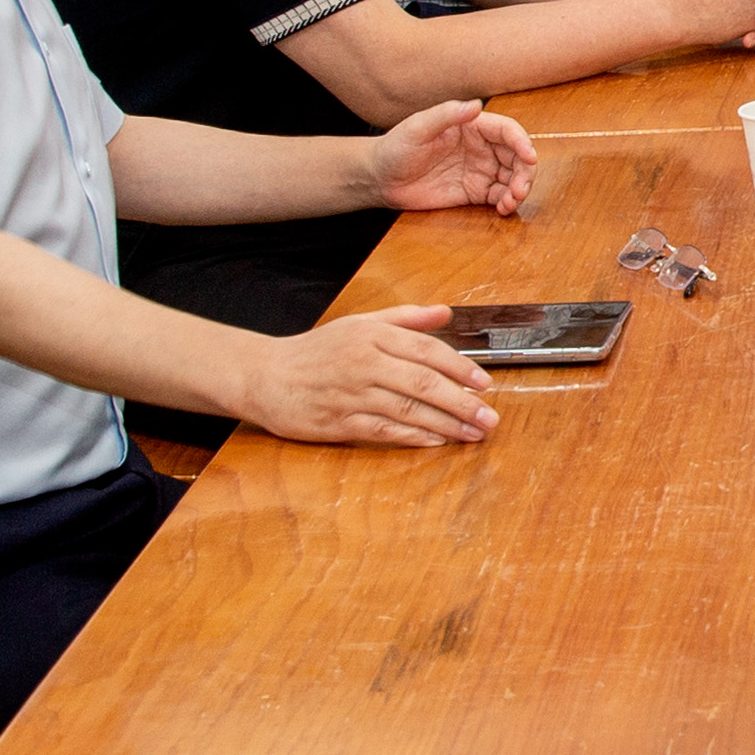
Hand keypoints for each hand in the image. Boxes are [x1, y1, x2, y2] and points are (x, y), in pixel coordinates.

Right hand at [236, 303, 497, 447]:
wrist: (264, 375)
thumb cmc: (316, 351)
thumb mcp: (358, 323)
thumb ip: (404, 318)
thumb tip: (445, 312)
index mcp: (371, 335)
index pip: (427, 350)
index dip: (461, 368)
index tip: (485, 383)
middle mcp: (364, 362)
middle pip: (424, 384)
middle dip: (463, 402)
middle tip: (490, 417)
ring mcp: (352, 394)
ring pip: (409, 411)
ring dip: (446, 424)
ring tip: (473, 433)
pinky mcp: (340, 422)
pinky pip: (385, 432)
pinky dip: (415, 437)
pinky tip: (438, 441)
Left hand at [364, 99, 535, 215]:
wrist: (380, 179)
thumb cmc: (395, 147)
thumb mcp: (418, 128)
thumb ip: (446, 115)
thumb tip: (476, 105)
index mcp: (472, 127)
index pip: (507, 131)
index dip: (522, 142)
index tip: (529, 157)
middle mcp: (481, 147)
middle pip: (516, 156)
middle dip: (525, 172)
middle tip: (520, 188)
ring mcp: (479, 170)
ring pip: (512, 177)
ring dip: (519, 189)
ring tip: (511, 201)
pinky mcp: (474, 191)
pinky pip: (499, 196)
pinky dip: (507, 202)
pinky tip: (503, 208)